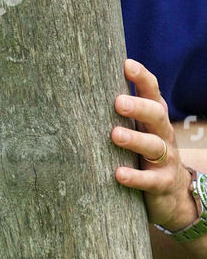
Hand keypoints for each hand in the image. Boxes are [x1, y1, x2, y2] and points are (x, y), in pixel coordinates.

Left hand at [113, 59, 198, 232]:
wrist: (172, 194)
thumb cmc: (145, 156)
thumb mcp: (139, 131)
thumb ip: (122, 114)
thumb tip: (85, 86)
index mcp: (155, 120)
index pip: (153, 93)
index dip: (142, 78)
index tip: (126, 64)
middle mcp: (163, 135)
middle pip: (156, 116)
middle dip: (139, 107)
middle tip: (117, 101)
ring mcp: (165, 160)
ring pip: (154, 146)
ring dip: (135, 139)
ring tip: (115, 135)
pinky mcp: (162, 183)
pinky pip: (150, 180)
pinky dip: (135, 177)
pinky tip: (118, 174)